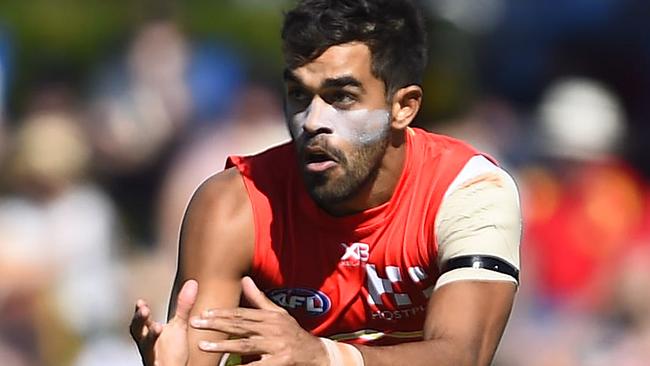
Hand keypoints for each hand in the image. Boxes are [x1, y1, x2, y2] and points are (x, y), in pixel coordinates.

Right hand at [130, 279, 198, 365]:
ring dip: (151, 336)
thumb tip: (192, 282)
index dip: (140, 312)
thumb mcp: (179, 326)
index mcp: (150, 332)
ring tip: (157, 327)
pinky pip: (157, 363)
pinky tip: (161, 358)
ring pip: (146, 346)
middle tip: (143, 309)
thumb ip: (183, 306)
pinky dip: (158, 360)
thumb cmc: (172, 350)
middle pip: (137, 330)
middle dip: (139, 320)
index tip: (141, 301)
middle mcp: (147, 344)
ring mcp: (152, 356)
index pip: (142, 320)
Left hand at [190, 277, 328, 365]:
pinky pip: (257, 365)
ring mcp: (276, 345)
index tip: (203, 313)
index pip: (241, 314)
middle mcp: (272, 328)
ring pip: (245, 345)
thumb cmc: (293, 333)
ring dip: (222, 345)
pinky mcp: (280, 361)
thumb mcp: (278, 314)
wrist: (316, 353)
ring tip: (204, 345)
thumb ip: (258, 299)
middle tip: (195, 323)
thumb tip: (245, 279)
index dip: (221, 314)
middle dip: (215, 325)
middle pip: (239, 326)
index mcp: (269, 317)